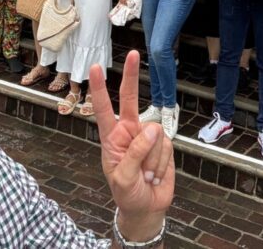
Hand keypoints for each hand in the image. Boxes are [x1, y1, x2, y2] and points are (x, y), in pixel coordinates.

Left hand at [89, 51, 172, 241]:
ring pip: (154, 135)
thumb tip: (151, 129)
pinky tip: (155, 174)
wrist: (146, 208)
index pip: (104, 108)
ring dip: (152, 160)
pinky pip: (166, 146)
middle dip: (131, 76)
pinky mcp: (164, 145)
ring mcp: (148, 137)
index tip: (95, 68)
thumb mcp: (122, 177)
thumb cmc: (127, 193)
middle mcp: (129, 131)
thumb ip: (134, 153)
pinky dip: (161, 164)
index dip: (99, 88)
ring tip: (145, 176)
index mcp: (111, 137)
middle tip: (133, 53)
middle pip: (130, 99)